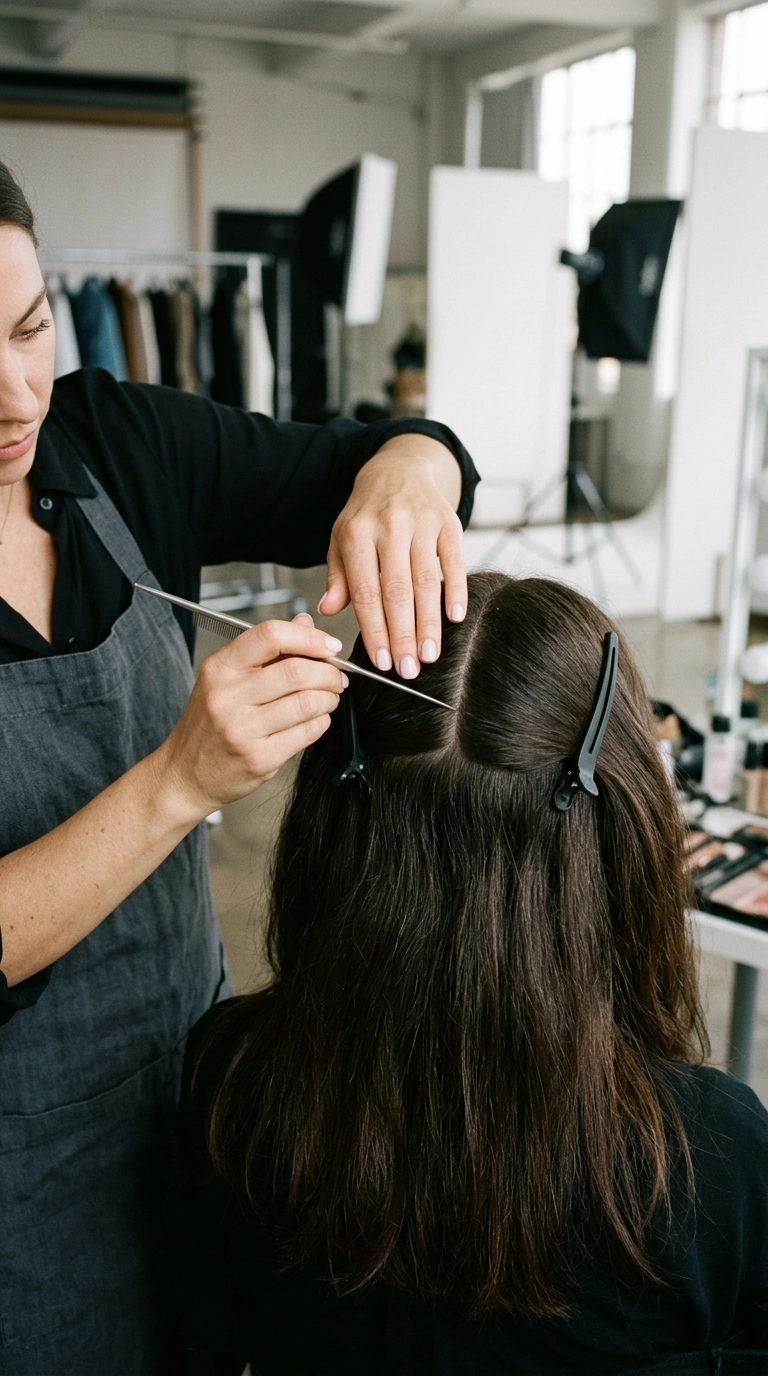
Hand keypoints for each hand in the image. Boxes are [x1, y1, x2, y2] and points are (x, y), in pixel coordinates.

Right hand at [153, 616, 346, 823]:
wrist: (184, 775)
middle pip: (296, 671)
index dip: (310, 638)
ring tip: (328, 699)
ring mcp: (242, 730)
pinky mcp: (259, 759)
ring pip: (307, 703)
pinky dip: (321, 723)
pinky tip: (316, 720)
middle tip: (336, 678)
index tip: (329, 647)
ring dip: (329, 699)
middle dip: (329, 673)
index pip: (270, 635)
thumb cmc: (207, 725)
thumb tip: (304, 623)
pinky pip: (307, 733)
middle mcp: (227, 696)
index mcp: (219, 668)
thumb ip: (267, 650)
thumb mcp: (225, 679)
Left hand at [319, 435, 466, 678]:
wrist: (399, 469)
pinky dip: (456, 591)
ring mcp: (421, 522)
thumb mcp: (342, 539)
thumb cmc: (367, 513)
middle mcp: (389, 525)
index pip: (365, 591)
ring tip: (430, 656)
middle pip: (396, 591)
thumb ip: (338, 576)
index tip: (381, 662)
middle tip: (408, 670)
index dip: (374, 629)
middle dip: (403, 635)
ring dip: (429, 623)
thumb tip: (326, 610)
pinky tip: (455, 618)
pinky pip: (454, 561)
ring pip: (425, 581)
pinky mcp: (448, 521)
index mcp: (356, 533)